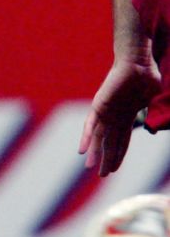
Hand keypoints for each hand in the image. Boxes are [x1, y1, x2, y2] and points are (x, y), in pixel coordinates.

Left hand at [79, 59, 160, 176]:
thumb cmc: (147, 76)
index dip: (119, 155)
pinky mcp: (99, 106)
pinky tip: (82, 151)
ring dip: (96, 153)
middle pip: (110, 142)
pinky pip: (91, 125)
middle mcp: (115, 116)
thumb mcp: (152, 97)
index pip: (122, 140)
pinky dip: (87, 139)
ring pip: (100, 138)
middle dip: (107, 159)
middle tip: (101, 174)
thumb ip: (150, 110)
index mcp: (127, 116)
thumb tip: (154, 124)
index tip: (114, 169)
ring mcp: (107, 112)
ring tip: (91, 168)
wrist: (136, 61)